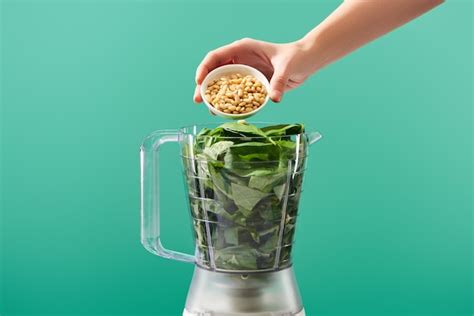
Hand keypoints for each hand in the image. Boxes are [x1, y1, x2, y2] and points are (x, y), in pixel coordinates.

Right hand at [193, 38, 313, 102]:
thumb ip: (279, 81)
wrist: (306, 62)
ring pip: (222, 84)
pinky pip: (235, 94)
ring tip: (210, 110)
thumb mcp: (287, 67)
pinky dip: (229, 103)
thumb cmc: (296, 57)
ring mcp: (243, 72)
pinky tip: (225, 113)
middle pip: (214, 72)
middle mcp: (239, 60)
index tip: (199, 82)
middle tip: (199, 100)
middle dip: (204, 86)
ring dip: (215, 97)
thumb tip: (274, 98)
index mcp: (242, 48)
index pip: (216, 56)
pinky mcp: (249, 84)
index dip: (205, 68)